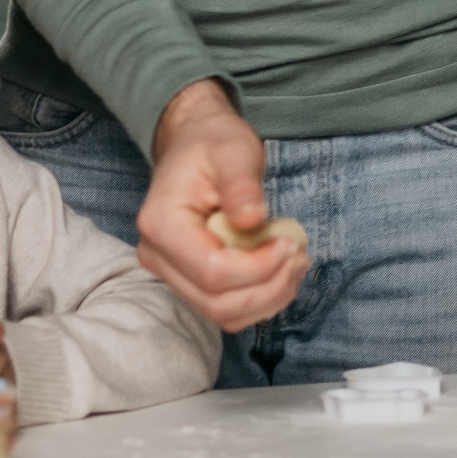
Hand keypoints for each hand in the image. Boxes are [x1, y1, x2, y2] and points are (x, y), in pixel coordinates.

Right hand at [136, 79, 308, 331]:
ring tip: (295, 263)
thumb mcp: (232, 151)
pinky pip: (226, 308)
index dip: (258, 267)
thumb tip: (251, 219)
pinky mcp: (189, 280)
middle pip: (216, 301)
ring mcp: (170, 272)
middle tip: (300, 255)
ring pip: (222, 314)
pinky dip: (260, 299)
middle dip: (268, 287)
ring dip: (268, 298)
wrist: (194, 144)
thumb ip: (241, 185)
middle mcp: (157, 255)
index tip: (289, 243)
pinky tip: (281, 271)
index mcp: (160, 224)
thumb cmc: (212, 144)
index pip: (212, 271)